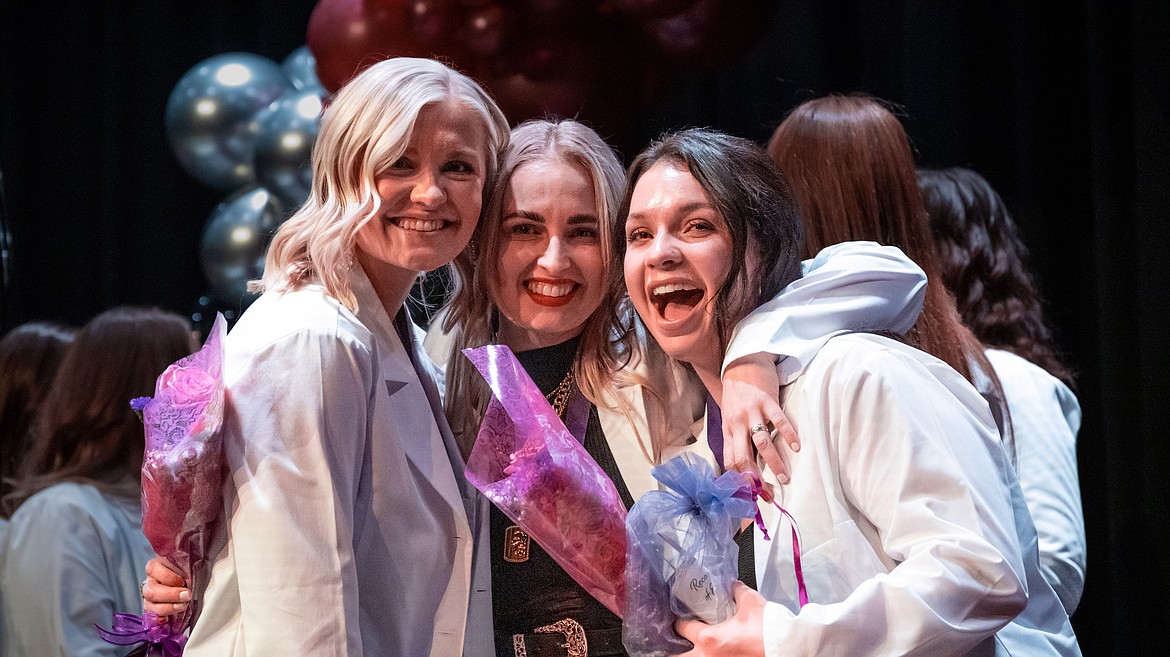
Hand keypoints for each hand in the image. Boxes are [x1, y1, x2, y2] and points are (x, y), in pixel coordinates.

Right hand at [142, 556, 189, 619]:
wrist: (192, 583)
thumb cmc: (192, 569)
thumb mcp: (191, 561)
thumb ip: (192, 560)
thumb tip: (207, 549)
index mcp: (157, 566)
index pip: (152, 569)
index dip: (167, 576)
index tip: (182, 581)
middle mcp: (151, 582)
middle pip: (151, 591)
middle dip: (170, 595)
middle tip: (187, 595)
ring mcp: (151, 597)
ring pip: (149, 605)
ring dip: (167, 608)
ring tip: (182, 606)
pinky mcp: (154, 610)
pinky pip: (151, 617)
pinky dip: (159, 619)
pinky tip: (167, 620)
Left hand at [675, 581, 767, 655]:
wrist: (787, 647)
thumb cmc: (769, 630)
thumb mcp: (750, 602)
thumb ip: (737, 591)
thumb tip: (733, 585)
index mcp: (710, 639)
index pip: (682, 629)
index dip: (680, 623)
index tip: (681, 621)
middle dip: (676, 651)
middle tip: (676, 644)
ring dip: (692, 655)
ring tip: (692, 650)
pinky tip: (714, 653)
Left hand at [720, 353, 798, 489]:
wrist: (741, 362)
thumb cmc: (737, 393)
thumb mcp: (731, 417)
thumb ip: (737, 438)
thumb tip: (745, 466)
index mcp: (728, 429)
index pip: (731, 461)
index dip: (742, 480)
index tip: (754, 494)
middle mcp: (737, 423)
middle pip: (743, 457)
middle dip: (756, 479)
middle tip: (769, 493)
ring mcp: (752, 411)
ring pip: (761, 442)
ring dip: (773, 462)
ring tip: (784, 476)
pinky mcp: (767, 400)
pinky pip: (779, 421)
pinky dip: (788, 435)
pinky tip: (796, 447)